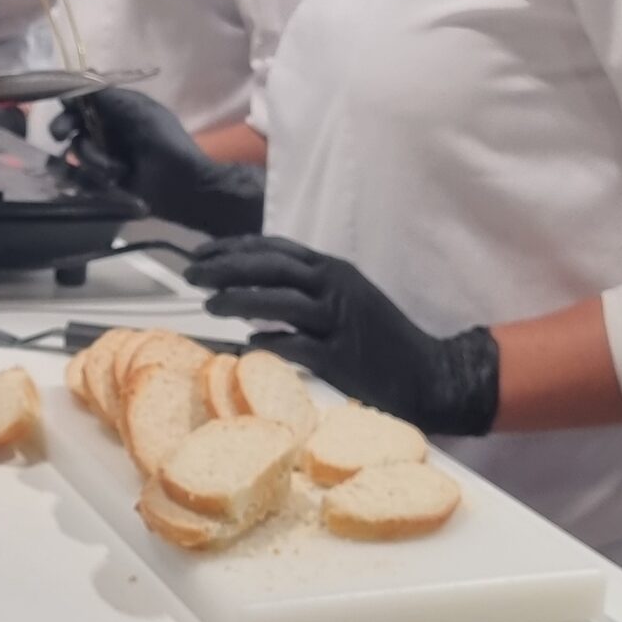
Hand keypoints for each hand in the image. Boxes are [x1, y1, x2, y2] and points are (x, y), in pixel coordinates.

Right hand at [56, 86, 264, 238]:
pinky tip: (106, 182)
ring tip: (116, 170)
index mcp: (116, 111)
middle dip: (64, 128)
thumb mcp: (139, 111)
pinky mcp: (102, 183)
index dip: (68, 101)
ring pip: (76, 153)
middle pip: (71, 126)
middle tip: (60, 135)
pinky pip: (80, 179)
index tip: (62, 104)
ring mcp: (103, 158)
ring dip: (92, 160)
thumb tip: (83, 72)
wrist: (183, 184)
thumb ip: (108, 96)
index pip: (82, 101)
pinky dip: (89, 180)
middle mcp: (106, 131)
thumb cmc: (165, 141)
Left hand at [187, 236, 498, 434]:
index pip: (275, 249)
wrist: (429, 373)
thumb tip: (256, 284)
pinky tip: (248, 345)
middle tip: (192, 274)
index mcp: (333, 270)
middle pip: (272, 268)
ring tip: (209, 305)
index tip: (202, 253)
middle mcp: (335, 287)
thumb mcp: (346, 297)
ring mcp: (340, 321)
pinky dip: (271, 342)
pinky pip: (299, 345)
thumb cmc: (381, 338)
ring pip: (281, 301)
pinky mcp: (343, 357)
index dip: (234, 248)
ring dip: (240, 300)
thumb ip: (307, 287)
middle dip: (226, 268)